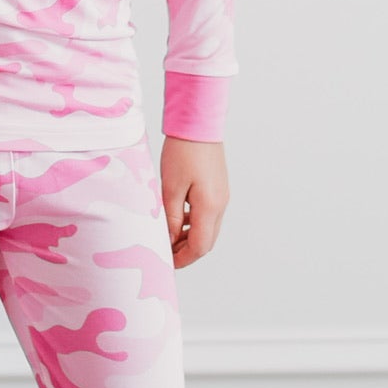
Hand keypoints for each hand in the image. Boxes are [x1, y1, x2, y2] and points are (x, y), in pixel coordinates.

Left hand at [161, 137, 227, 267]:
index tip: (166, 263)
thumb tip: (170, 241)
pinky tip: (178, 218)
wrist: (198, 124)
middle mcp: (220, 205)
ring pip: (208, 229)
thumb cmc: (182, 152)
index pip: (200, 246)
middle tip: (165, 253)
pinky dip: (194, 224)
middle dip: (187, 252)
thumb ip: (171, 218)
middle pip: (207, 241)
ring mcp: (222, 197)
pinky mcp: (219, 189)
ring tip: (168, 237)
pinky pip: (209, 215)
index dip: (183, 259)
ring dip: (190, 238)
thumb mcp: (170, 188)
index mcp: (210, 206)